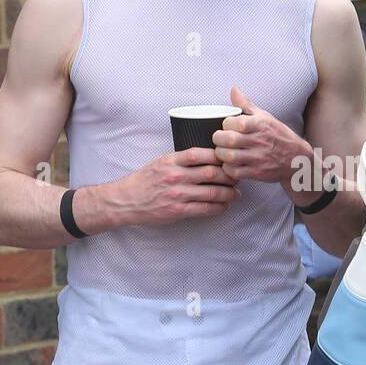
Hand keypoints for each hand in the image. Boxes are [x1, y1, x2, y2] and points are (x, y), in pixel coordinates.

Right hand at [112, 146, 239, 225]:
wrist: (126, 201)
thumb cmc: (145, 181)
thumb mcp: (160, 162)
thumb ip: (181, 159)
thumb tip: (207, 156)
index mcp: (171, 160)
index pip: (200, 153)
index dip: (219, 155)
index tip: (228, 158)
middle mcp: (175, 176)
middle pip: (212, 172)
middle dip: (229, 175)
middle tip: (238, 176)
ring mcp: (177, 194)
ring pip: (212, 192)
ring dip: (229, 193)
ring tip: (236, 193)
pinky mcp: (178, 211)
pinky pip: (205, 209)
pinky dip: (219, 207)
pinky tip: (225, 205)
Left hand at [212, 86, 303, 185]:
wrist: (297, 159)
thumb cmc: (278, 136)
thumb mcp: (265, 117)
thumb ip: (246, 105)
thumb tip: (234, 90)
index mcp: (261, 125)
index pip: (235, 122)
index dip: (226, 124)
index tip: (226, 126)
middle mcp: (260, 141)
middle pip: (229, 139)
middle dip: (218, 139)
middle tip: (219, 139)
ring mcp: (259, 158)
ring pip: (230, 157)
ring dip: (221, 154)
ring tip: (223, 151)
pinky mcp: (257, 173)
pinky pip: (235, 172)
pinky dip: (228, 169)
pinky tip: (230, 164)